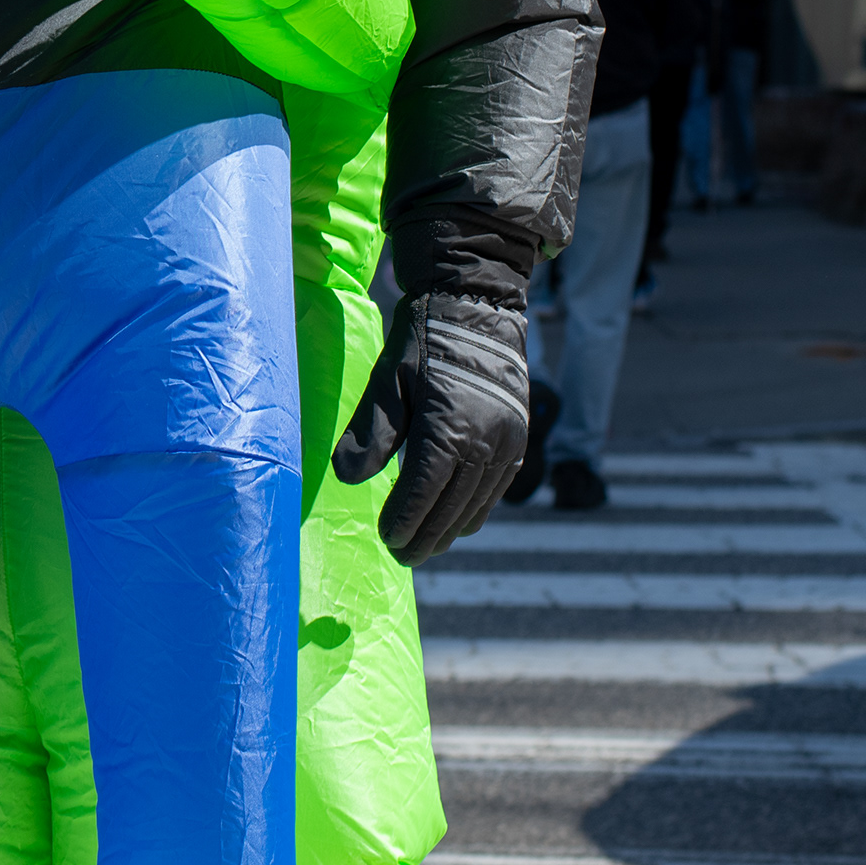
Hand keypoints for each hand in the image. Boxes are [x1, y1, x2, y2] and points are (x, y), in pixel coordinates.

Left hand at [328, 292, 530, 563]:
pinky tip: (457, 521)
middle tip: (402, 555)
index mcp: (449, 429)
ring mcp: (508, 443)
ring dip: (450, 530)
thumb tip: (346, 479)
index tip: (386, 539)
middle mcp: (486, 443)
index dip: (404, 521)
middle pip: (452, 508)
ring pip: (477, 504)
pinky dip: (475, 510)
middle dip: (425, 536)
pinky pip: (497, 489)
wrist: (476, 308)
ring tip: (425, 546)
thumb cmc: (423, 342)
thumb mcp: (387, 381)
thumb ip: (370, 434)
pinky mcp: (519, 440)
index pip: (423, 493)